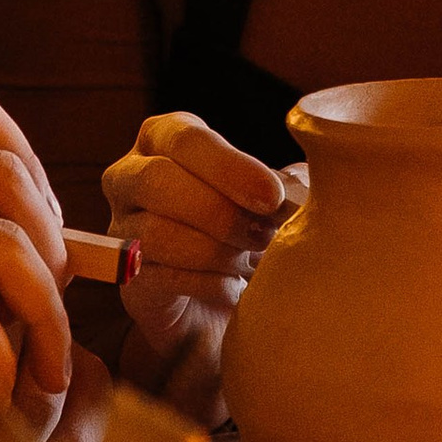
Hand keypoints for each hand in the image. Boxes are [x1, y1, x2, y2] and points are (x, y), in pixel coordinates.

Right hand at [101, 110, 296, 414]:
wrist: (230, 304)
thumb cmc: (254, 231)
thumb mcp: (275, 197)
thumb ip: (289, 179)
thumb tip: (320, 174)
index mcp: (165, 137)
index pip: (184, 138)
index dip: (228, 167)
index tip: (271, 197)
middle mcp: (129, 176)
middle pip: (157, 180)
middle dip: (219, 211)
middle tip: (265, 235)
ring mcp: (122, 228)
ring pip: (156, 232)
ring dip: (216, 251)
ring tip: (251, 263)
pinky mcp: (128, 279)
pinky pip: (158, 275)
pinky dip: (206, 282)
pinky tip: (234, 288)